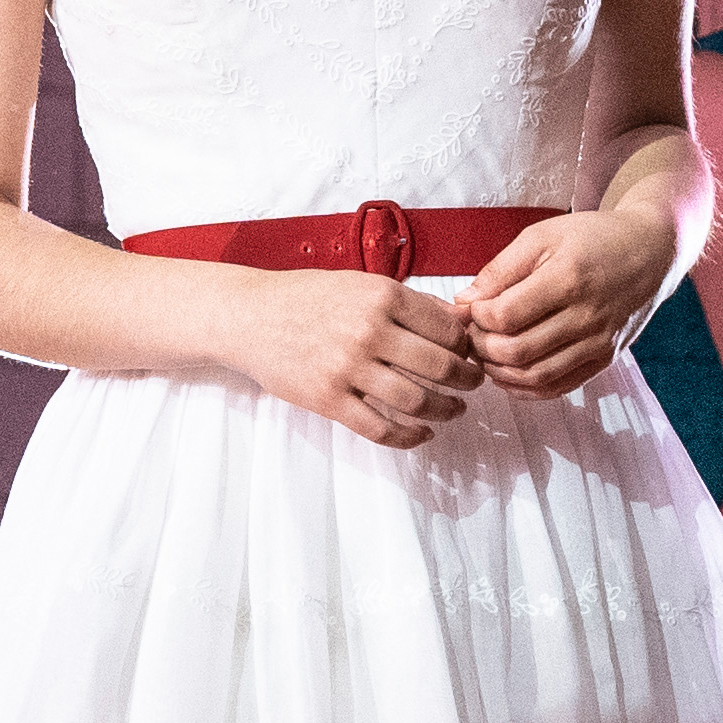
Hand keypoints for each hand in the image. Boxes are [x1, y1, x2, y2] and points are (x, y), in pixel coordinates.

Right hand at [233, 270, 480, 449]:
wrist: (249, 316)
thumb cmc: (307, 297)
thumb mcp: (361, 284)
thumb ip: (410, 303)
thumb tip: (460, 321)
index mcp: (382, 296)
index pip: (447, 329)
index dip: (467, 346)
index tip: (470, 355)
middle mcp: (368, 331)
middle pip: (440, 367)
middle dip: (466, 381)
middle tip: (472, 385)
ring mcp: (347, 367)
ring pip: (416, 401)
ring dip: (445, 410)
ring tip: (453, 410)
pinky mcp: (328, 399)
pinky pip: (379, 428)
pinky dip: (409, 437)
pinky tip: (421, 434)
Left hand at [466, 211, 674, 397]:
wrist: (650, 251)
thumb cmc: (593, 238)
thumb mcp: (543, 236)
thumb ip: (500, 269)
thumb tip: (463, 301)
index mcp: (568, 278)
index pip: (504, 316)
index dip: (476, 317)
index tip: (472, 307)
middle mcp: (586, 315)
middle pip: (516, 351)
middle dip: (481, 347)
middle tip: (473, 333)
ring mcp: (598, 342)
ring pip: (535, 375)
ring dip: (499, 371)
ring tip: (486, 353)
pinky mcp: (605, 359)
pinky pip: (558, 387)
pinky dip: (525, 388)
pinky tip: (508, 372)